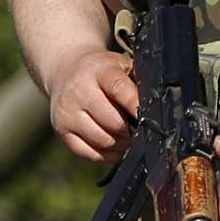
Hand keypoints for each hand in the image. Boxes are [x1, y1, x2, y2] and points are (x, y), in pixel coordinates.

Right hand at [50, 48, 140, 162]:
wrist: (65, 71)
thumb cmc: (103, 72)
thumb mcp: (120, 66)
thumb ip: (136, 84)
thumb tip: (157, 110)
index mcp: (98, 71)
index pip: (119, 89)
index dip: (135, 105)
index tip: (151, 117)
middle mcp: (79, 91)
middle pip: (113, 122)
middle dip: (131, 130)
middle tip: (139, 129)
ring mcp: (67, 113)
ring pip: (103, 141)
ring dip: (121, 144)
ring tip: (126, 136)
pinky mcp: (62, 130)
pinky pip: (90, 154)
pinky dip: (107, 154)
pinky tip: (113, 144)